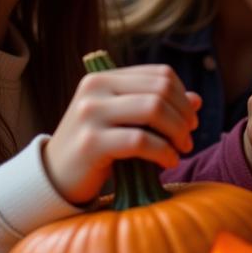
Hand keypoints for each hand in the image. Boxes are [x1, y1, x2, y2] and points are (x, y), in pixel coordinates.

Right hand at [43, 65, 200, 205]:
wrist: (55, 178)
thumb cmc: (97, 148)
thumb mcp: (126, 122)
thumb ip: (157, 106)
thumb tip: (197, 100)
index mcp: (105, 78)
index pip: (161, 74)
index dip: (183, 96)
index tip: (190, 119)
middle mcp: (95, 88)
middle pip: (161, 90)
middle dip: (184, 115)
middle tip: (188, 137)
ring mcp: (90, 113)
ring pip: (154, 109)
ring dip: (177, 132)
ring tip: (181, 149)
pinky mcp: (90, 142)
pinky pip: (141, 141)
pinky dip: (163, 152)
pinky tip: (169, 162)